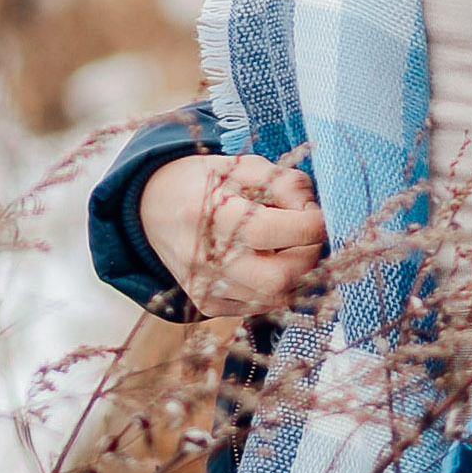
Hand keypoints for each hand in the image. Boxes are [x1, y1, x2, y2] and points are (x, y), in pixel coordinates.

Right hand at [137, 151, 326, 317]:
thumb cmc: (204, 182)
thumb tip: (314, 211)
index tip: (319, 215)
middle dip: (309, 256)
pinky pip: (259, 305)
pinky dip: (275, 286)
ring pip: (275, 298)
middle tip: (310, 236)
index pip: (270, 232)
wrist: (152, 209)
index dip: (308, 226)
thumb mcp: (241, 166)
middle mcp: (202, 258)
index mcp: (208, 214)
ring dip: (296, 273)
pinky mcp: (206, 306)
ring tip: (287, 246)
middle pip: (278, 278)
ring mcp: (203, 288)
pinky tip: (266, 261)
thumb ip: (283, 183)